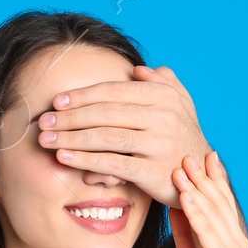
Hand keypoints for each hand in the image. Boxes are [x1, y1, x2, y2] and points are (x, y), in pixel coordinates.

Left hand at [38, 64, 210, 206]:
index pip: (115, 91)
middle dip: (70, 117)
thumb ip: (162, 83)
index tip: (56, 101)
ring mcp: (161, 144)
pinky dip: (86, 160)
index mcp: (165, 96)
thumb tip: (138, 70)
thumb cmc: (183, 137)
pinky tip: (65, 158)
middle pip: (106, 113)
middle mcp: (164, 117)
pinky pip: (114, 164)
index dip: (82, 95)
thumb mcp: (180, 105)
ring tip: (46, 140)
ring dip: (71, 138)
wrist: (204, 176)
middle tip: (43, 122)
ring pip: (106, 137)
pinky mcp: (155, 171)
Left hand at [169, 150, 247, 247]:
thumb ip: (185, 229)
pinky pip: (207, 233)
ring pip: (214, 214)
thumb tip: (176, 201)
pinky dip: (196, 213)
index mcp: (232, 238)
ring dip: (196, 189)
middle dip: (203, 177)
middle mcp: (238, 241)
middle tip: (187, 155)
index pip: (223, 202)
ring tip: (181, 170)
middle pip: (220, 202)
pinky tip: (185, 197)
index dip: (213, 178)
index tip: (200, 156)